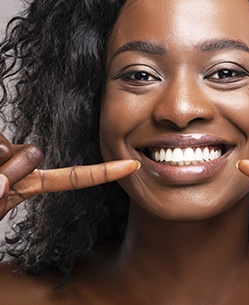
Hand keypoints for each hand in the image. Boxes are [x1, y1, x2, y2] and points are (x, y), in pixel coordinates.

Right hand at [0, 135, 139, 220]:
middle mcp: (20, 170)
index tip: (133, 167)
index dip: (103, 173)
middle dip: (9, 167)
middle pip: (31, 153)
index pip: (73, 178)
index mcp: (30, 187)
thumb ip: (0, 191)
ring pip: (7, 147)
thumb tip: (5, 160)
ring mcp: (4, 160)